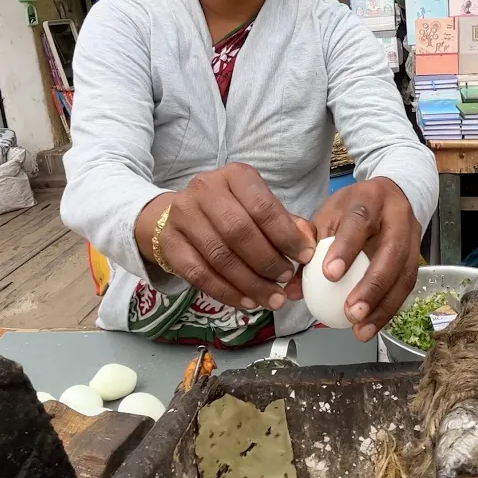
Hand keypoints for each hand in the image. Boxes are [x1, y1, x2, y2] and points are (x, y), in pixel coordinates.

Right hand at [140, 163, 316, 311]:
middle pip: (239, 232)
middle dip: (267, 261)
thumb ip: (286, 223)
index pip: (263, 207)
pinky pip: (200, 274)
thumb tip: (308, 245)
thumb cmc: (232, 210)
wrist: (182, 213)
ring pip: (220, 256)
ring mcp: (182, 215)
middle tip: (285, 280)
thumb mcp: (260, 206)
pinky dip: (226, 292)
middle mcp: (205, 189)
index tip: (304, 258)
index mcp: (234, 175)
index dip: (286, 236)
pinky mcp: (169, 242)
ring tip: (272, 298)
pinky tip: (247, 302)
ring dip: (250, 283)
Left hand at [289, 177, 420, 341]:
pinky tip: (372, 325)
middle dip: (372, 286)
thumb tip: (293, 289)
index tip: (329, 275)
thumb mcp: (328, 216)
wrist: (388, 195)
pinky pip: (407, 286)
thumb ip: (310, 248)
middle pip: (391, 252)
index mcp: (369, 199)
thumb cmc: (352, 209)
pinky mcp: (418, 256)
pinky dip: (389, 309)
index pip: (359, 221)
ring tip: (361, 329)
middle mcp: (397, 216)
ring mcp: (413, 236)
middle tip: (351, 313)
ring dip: (384, 306)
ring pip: (405, 273)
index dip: (346, 248)